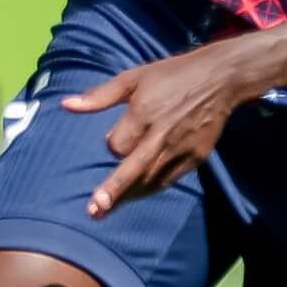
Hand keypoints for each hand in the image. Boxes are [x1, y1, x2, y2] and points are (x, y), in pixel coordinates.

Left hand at [63, 40, 266, 216]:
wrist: (220, 79)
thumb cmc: (172, 75)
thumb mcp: (134, 78)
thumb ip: (100, 96)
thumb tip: (66, 106)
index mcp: (145, 113)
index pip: (118, 144)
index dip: (112, 144)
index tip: (114, 137)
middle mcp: (162, 135)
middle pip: (133, 169)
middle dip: (114, 191)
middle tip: (94, 211)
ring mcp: (181, 148)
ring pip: (151, 179)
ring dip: (130, 195)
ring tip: (107, 210)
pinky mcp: (196, 157)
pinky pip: (169, 178)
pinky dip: (152, 187)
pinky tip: (138, 193)